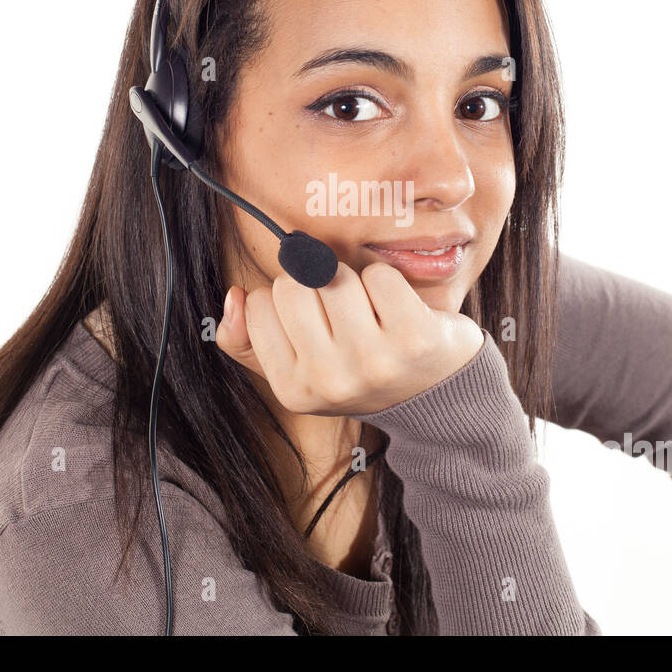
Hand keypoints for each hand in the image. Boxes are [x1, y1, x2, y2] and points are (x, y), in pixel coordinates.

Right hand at [214, 260, 484, 415]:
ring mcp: (373, 362)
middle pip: (293, 285)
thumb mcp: (299, 369)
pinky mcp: (414, 338)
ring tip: (370, 313)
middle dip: (315, 287)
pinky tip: (398, 310)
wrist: (437, 396)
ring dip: (352, 281)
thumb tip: (234, 298)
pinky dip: (388, 281)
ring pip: (334, 275)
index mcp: (292, 390)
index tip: (314, 325)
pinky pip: (379, 275)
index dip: (287, 302)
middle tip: (343, 316)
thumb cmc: (360, 370)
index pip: (260, 303)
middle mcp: (329, 382)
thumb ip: (249, 339)